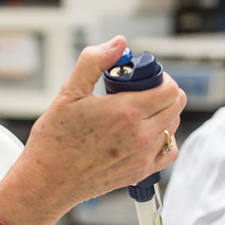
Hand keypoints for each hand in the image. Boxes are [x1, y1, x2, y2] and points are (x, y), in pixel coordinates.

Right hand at [0, 36, 184, 224]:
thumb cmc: (54, 141)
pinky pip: (169, 151)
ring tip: (138, 112)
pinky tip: (146, 134)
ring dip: (163, 114)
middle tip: (142, 92)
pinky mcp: (141, 172)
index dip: (162, 78)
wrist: (48, 180)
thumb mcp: (69, 92)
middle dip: (164, 92)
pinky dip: (164, 139)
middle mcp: (140, 136)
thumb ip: (94, 62)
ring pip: (173, 127)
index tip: (146, 78)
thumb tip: (118, 44)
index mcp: (126, 112)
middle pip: (176, 106)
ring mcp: (143, 156)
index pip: (170, 89)